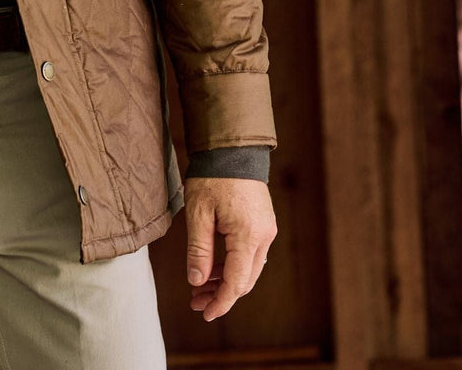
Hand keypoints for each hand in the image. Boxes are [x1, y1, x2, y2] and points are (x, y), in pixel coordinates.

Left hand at [184, 177, 276, 320]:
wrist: (232, 148)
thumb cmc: (212, 176)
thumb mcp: (198, 213)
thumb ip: (199, 250)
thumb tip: (197, 281)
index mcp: (248, 235)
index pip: (237, 282)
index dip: (221, 302)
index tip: (204, 313)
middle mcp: (264, 236)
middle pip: (245, 279)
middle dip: (221, 294)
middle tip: (195, 301)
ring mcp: (266, 230)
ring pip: (248, 268)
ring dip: (226, 280)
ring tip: (199, 286)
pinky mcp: (262, 223)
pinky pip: (249, 254)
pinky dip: (232, 265)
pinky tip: (213, 267)